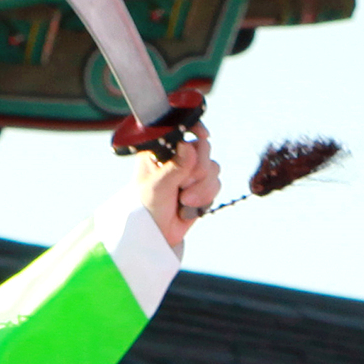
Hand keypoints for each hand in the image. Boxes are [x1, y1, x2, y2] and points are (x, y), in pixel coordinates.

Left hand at [133, 126, 220, 252]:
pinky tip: (189, 206)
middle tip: (184, 185)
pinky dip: (206, 197)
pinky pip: (216, 184)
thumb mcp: (158, 186)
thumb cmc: (147, 208)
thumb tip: (188, 145)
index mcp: (161, 151)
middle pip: (205, 148)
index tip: (203, 135)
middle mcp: (178, 157)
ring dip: (201, 188)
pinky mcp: (202, 186)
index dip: (195, 128)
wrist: (155, 234)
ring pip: (213, 168)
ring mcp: (191, 172)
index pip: (182, 130)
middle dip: (199, 170)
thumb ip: (175, 167)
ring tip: (183, 201)